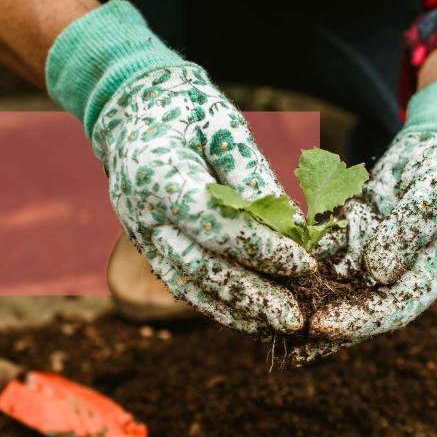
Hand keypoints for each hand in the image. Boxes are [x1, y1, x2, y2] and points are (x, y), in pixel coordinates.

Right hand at [91, 64, 315, 333]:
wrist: (133, 111)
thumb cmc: (186, 110)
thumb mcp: (223, 126)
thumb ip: (253, 175)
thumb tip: (294, 226)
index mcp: (157, 176)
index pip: (214, 224)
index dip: (260, 248)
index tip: (304, 264)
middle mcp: (142, 215)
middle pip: (200, 266)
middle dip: (252, 295)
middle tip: (296, 318)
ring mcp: (142, 236)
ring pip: (190, 285)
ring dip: (237, 310)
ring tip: (280, 325)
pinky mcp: (150, 249)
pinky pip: (184, 285)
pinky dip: (218, 306)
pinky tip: (252, 320)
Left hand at [293, 77, 436, 363]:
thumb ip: (410, 230)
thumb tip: (377, 272)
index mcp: (430, 274)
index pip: (392, 309)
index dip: (357, 322)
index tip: (320, 326)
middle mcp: (398, 271)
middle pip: (356, 305)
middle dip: (318, 321)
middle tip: (279, 335)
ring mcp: (372, 251)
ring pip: (333, 279)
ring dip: (301, 294)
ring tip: (263, 305)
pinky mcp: (353, 229)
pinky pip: (322, 245)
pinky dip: (297, 254)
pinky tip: (267, 261)